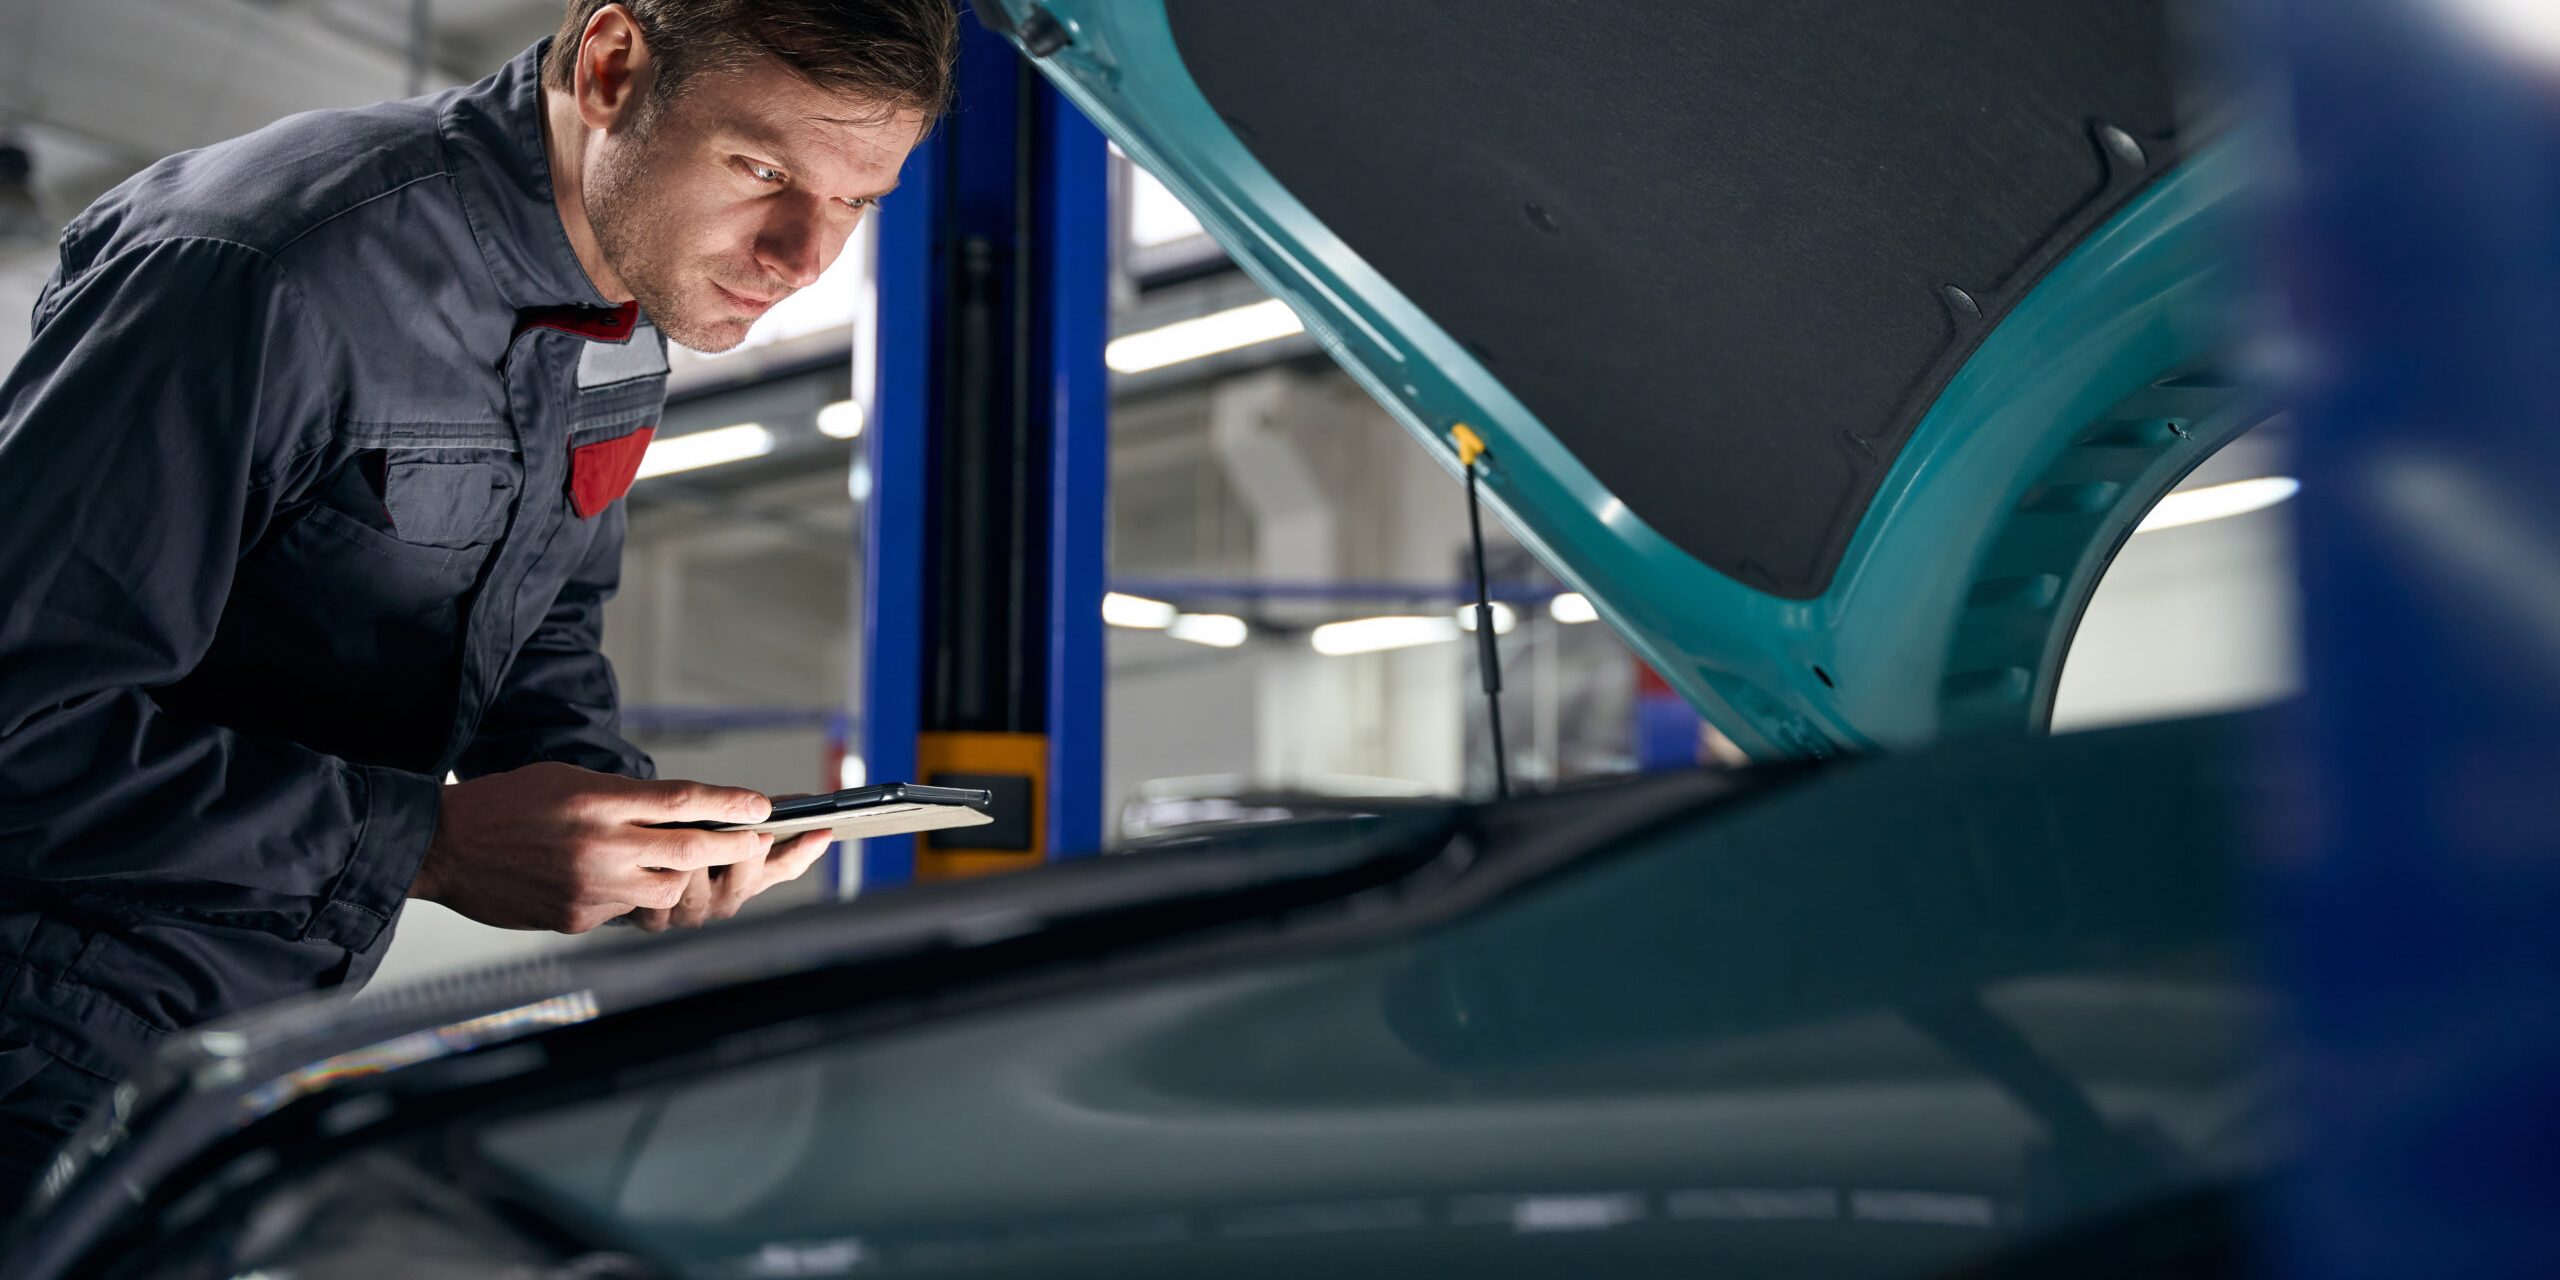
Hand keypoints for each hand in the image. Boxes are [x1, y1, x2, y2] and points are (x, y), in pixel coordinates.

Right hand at [412, 762, 774, 933]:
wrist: (443, 847)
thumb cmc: (507, 803)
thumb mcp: (570, 779)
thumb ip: (625, 798)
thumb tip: (680, 814)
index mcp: (600, 801)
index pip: (684, 801)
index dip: (731, 805)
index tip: (765, 806)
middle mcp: (601, 845)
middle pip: (691, 850)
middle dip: (734, 848)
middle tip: (758, 841)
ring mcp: (590, 887)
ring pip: (668, 892)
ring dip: (685, 879)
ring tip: (687, 865)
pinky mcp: (575, 918)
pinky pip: (625, 911)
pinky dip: (631, 896)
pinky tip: (614, 881)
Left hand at [624, 829, 835, 931]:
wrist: (630, 866)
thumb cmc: (681, 841)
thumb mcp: (720, 825)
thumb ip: (753, 815)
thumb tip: (800, 799)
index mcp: (747, 878)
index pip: (784, 866)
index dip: (802, 852)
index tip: (821, 832)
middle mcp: (723, 900)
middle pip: (745, 881)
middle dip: (747, 854)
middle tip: (754, 832)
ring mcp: (690, 913)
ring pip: (698, 892)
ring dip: (694, 865)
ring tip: (688, 837)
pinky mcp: (654, 920)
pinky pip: (659, 905)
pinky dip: (656, 884)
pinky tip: (653, 862)